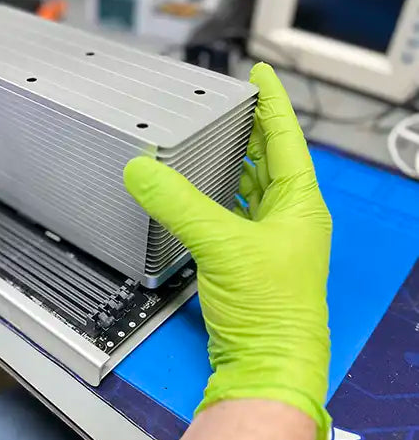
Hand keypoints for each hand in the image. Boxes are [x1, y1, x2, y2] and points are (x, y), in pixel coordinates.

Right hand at [123, 63, 331, 439]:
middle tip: (224, 107)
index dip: (272, 104)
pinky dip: (215, 200)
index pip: (285, 138)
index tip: (259, 77)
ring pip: (248, 189)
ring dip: (231, 166)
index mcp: (298, 204)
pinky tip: (198, 194)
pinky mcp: (246, 261)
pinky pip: (231, 216)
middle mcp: (287, 218)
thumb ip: (179, 204)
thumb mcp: (223, 244)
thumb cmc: (268, 308)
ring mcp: (268, 240)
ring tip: (209, 141)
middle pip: (267, 161)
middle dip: (248, 132)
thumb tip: (141, 171)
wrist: (265, 362)